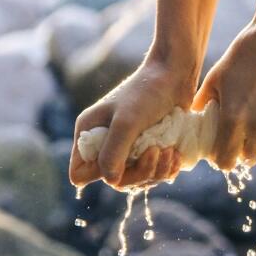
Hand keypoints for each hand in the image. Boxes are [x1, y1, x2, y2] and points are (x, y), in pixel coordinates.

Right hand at [70, 53, 196, 192]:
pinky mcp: (148, 150)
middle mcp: (105, 143)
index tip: (122, 161)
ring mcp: (128, 148)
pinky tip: (174, 154)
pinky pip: (154, 174)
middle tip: (156, 153)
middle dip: (139, 173)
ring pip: (137, 180)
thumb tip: (110, 180)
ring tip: (169, 151)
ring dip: (156, 171)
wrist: (175, 75)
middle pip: (114, 180)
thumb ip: (114, 152)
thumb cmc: (147, 92)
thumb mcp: (127, 122)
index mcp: (90, 133)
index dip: (99, 175)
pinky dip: (166, 169)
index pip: (80, 172)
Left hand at [194, 15, 255, 171]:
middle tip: (240, 134)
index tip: (222, 150)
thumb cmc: (245, 52)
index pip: (224, 160)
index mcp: (233, 118)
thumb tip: (194, 119)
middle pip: (248, 158)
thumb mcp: (217, 75)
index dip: (221, 158)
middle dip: (242, 149)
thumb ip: (204, 102)